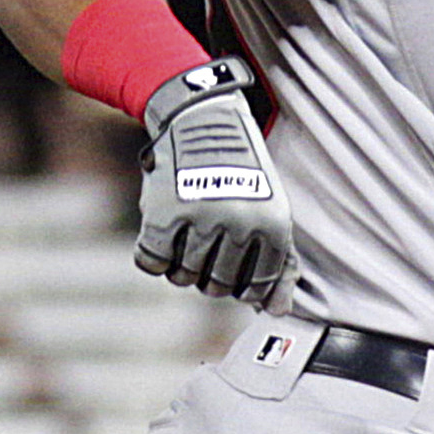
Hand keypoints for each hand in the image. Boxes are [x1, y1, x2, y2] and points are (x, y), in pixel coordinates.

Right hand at [134, 54, 290, 300]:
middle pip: (218, 286)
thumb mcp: (272, 209)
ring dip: (182, 267)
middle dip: (211, 277)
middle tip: (207, 250)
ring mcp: (200, 220)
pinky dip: (154, 257)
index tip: (234, 268)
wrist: (203, 120)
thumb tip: (278, 312)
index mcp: (272, 226)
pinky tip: (164, 236)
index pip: (256, 286)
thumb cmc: (242, 171)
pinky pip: (152, 263)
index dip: (242, 286)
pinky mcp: (163, 214)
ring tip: (187, 239)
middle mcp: (238, 225)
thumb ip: (280, 262)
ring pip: (184, 278)